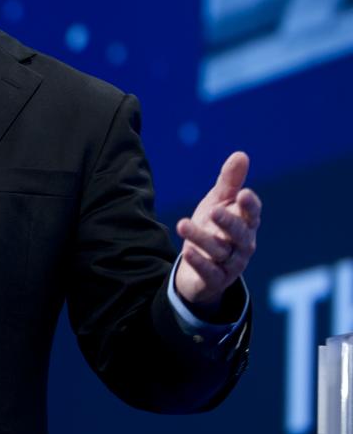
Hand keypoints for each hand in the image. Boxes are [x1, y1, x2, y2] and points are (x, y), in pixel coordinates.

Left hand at [174, 151, 261, 315]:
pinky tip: (187, 251)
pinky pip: (209, 272)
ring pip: (220, 251)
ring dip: (201, 238)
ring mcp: (230, 264)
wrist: (200, 268)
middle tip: (214, 210)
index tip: (243, 194)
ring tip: (182, 224)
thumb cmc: (214, 229)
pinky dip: (200, 262)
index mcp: (246, 224)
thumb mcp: (218, 203)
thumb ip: (230, 182)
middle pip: (239, 234)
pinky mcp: (215, 279)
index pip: (252, 214)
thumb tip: (241, 154)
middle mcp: (242, 245)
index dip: (249, 205)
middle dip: (228, 222)